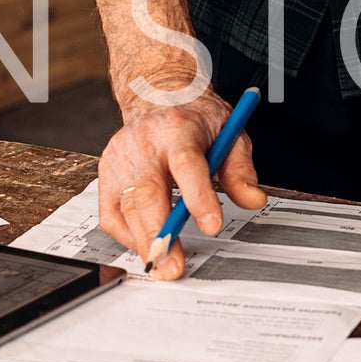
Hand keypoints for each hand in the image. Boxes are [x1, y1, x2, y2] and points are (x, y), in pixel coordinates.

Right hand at [96, 89, 266, 277]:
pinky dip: (127, 236)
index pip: (187, 165)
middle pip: (147, 193)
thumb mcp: (229, 134)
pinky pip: (111, 214)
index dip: (199, 197)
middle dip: (161, 235)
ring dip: (144, 243)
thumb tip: (253, 201)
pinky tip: (145, 245)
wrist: (156, 94)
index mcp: (178, 129)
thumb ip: (241, 170)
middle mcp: (144, 143)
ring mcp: (120, 159)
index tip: (212, 226)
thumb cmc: (194, 119)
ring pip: (126, 208)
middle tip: (174, 266)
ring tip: (162, 267)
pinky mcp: (107, 174)